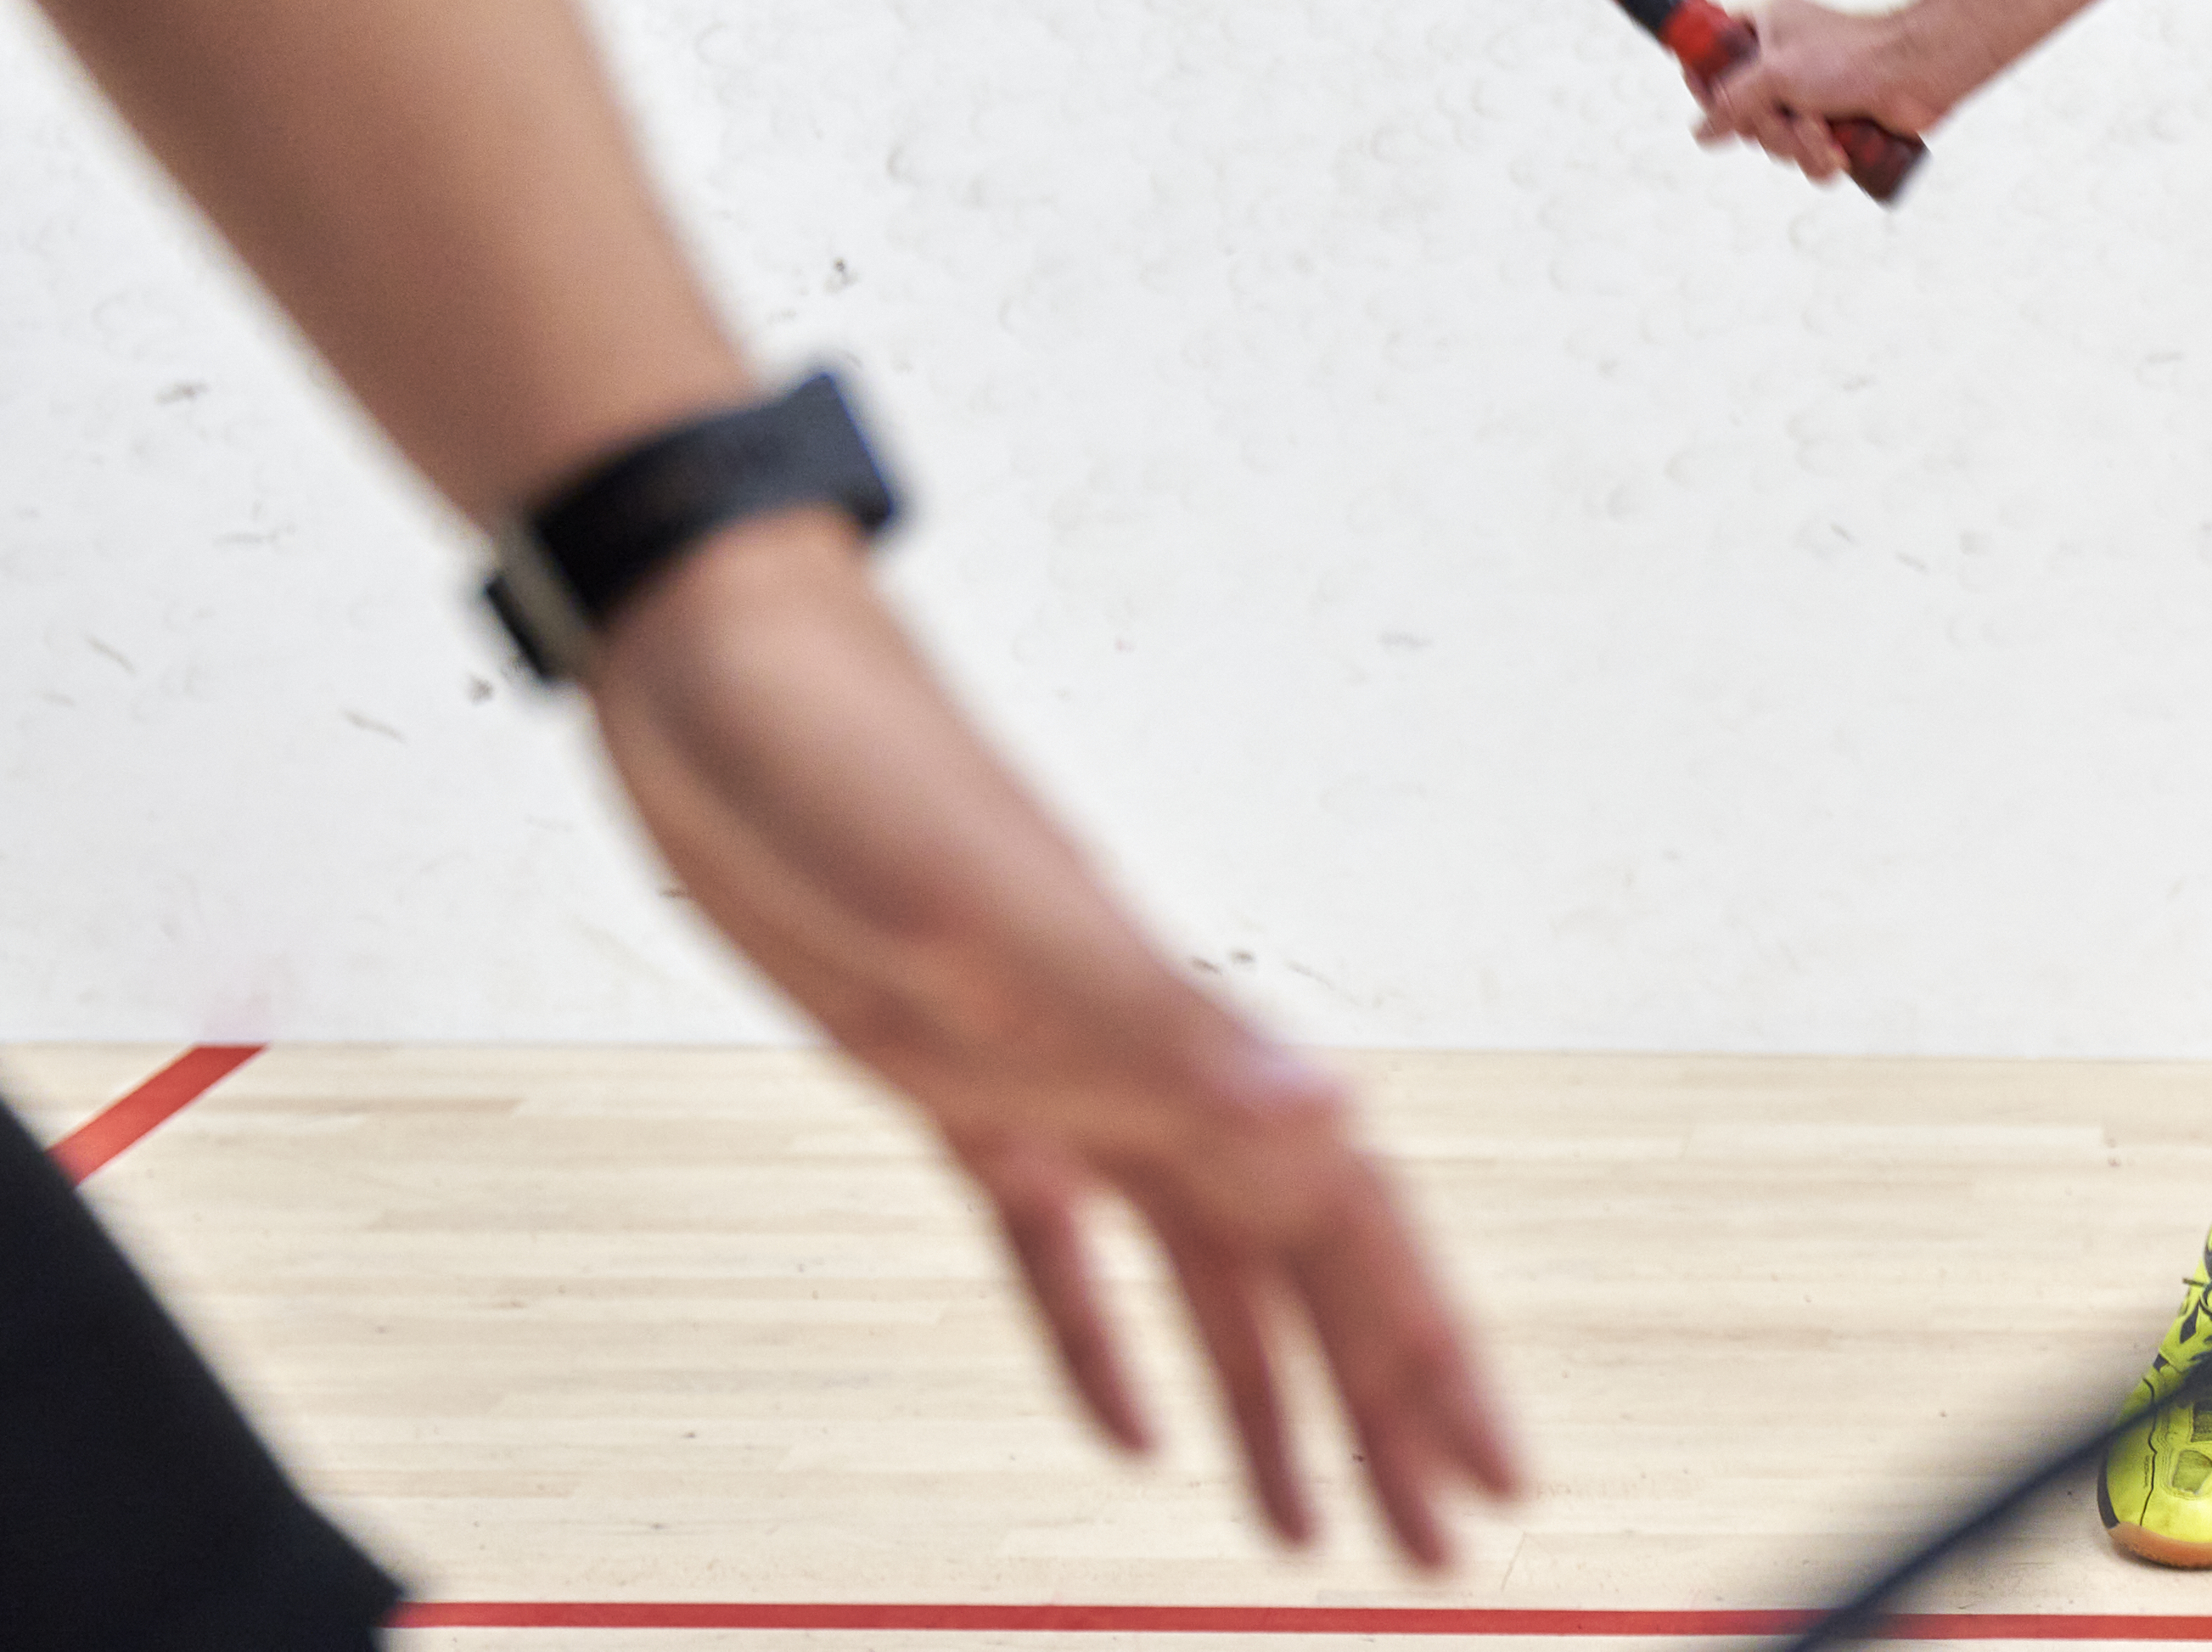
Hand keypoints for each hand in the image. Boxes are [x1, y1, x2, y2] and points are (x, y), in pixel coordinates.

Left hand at [587, 522, 1516, 1560]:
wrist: (715, 655)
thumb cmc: (839, 755)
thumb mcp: (975, 903)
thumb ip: (1152, 1015)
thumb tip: (1325, 1116)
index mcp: (1165, 1031)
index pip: (1343, 1221)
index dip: (1424, 1353)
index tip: (1496, 1475)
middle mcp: (1137, 1055)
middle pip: (1300, 1262)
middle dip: (1380, 1407)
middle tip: (1436, 1556)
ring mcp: (1051, 1065)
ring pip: (1199, 1267)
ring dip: (1266, 1395)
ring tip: (1305, 1530)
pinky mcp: (952, 1075)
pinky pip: (1061, 1242)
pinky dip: (1103, 1343)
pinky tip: (1130, 1430)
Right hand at [1690, 0, 1942, 186]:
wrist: (1920, 75)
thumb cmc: (1851, 57)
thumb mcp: (1776, 73)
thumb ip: (1730, 101)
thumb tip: (1701, 132)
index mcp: (1764, 24)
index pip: (1711, 51)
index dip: (1706, 83)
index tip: (1718, 105)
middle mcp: (1781, 57)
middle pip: (1740, 110)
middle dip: (1769, 128)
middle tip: (1795, 116)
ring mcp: (1806, 91)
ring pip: (1772, 139)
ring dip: (1797, 146)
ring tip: (1825, 132)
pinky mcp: (1831, 122)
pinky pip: (1803, 156)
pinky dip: (1819, 159)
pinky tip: (1839, 150)